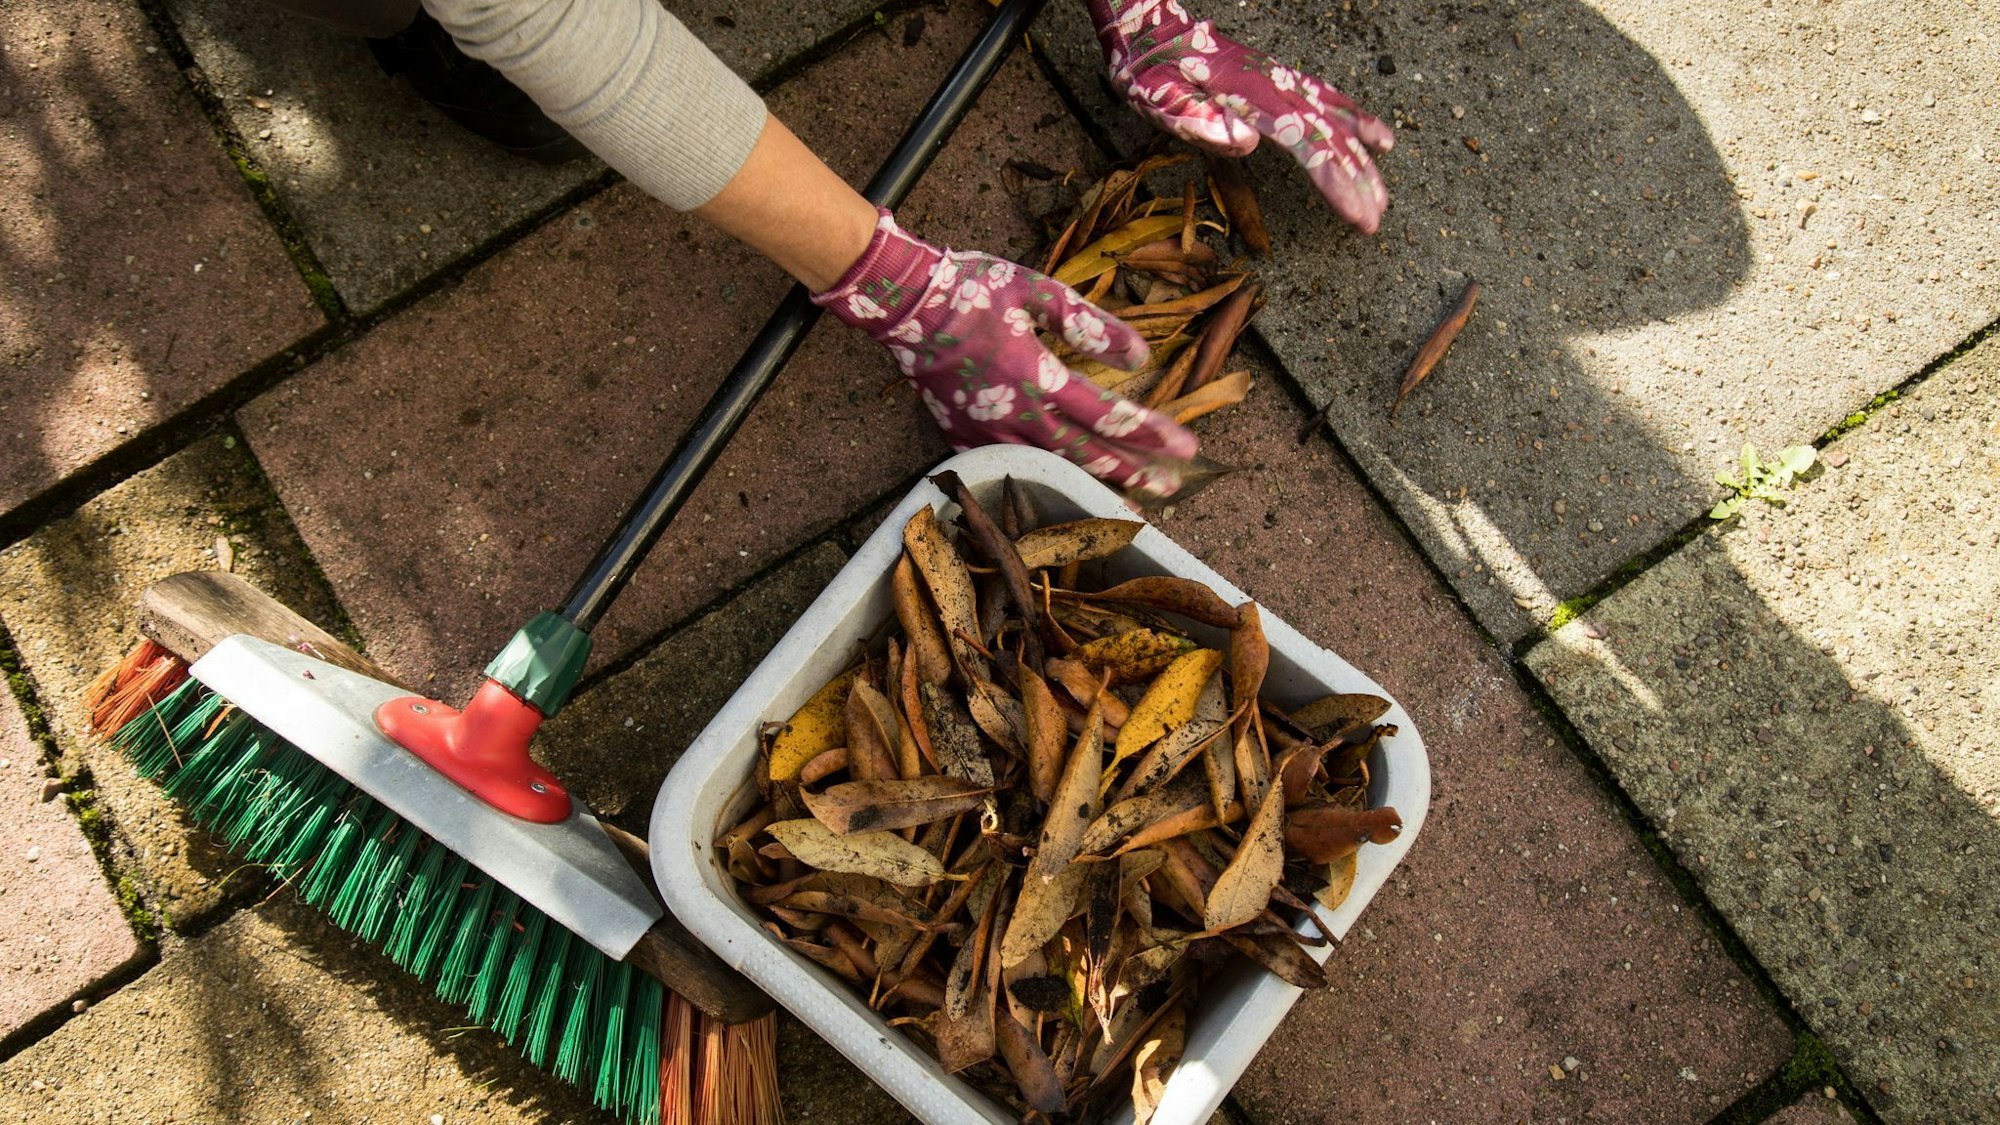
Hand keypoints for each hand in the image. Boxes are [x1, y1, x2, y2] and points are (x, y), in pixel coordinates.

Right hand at [813, 210, 1196, 496]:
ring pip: (1051, 469)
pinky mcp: (963, 438)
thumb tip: (1140, 354)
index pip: (1108, 416)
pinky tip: (1063, 489)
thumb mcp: (1038, 292)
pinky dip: (1042, 480)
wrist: (906, 305)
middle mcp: (1016, 415)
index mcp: (1038, 377)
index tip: (1185, 450)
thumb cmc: (974, 290)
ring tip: (1129, 501)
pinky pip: (1010, 468)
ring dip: (1093, 485)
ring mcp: (987, 433)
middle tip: (1170, 490)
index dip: (1150, 434)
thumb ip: (1090, 325)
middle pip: (1086, 456)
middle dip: (1132, 472)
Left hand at [1087, 0, 1394, 232]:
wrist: (1150, 29)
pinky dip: (1358, 119)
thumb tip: (1246, 141)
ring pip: (1335, 119)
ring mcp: (1281, 81)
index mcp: (1249, 96)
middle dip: (1356, 180)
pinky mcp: (1280, 80)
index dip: (1333, 180)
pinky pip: (1330, 99)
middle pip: (1328, 135)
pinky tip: (1378, 139)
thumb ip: (1197, 119)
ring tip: (1383, 197)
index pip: (1304, 142)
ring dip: (1362, 159)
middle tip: (1374, 221)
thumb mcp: (1157, 96)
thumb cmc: (1149, 70)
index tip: (1356, 214)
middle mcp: (1275, 86)